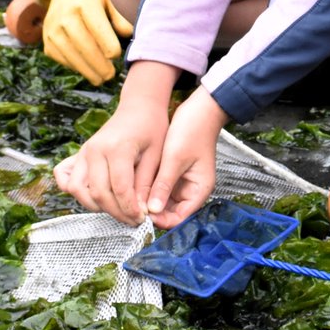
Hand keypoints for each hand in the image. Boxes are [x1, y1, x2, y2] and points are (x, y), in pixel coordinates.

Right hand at [42, 0, 133, 85]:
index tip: (116, 55)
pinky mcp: (47, 39)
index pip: (96, 27)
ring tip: (100, 79)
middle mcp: (65, 15)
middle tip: (110, 75)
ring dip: (86, 70)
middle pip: (83, 44)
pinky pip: (61, 58)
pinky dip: (75, 66)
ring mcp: (53, 28)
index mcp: (84, 3)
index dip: (107, 44)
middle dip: (98, 64)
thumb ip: (120, 15)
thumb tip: (129, 33)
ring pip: (70, 54)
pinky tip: (87, 70)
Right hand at [53, 62, 176, 223]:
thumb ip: (147, 184)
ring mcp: (84, 152)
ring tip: (118, 209)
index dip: (130, 209)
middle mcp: (95, 150)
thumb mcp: (157, 156)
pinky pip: (65, 177)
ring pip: (78, 190)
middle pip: (98, 193)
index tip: (142, 218)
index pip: (119, 189)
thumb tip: (143, 212)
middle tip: (134, 220)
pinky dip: (74, 191)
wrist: (139, 107)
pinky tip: (94, 196)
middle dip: (117, 212)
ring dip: (96, 206)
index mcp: (117, 149)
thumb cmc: (152, 129)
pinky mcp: (79, 154)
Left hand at [144, 88, 228, 228]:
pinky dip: (148, 189)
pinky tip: (134, 185)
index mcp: (199, 190)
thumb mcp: (175, 158)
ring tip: (129, 197)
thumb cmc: (193, 131)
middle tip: (130, 207)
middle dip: (152, 212)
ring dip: (148, 201)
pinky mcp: (173, 174)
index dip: (161, 220)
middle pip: (170, 212)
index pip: (180, 218)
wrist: (200, 109)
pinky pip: (159, 188)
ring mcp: (182, 182)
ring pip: (162, 201)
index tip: (141, 214)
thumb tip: (151, 210)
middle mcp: (191, 190)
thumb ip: (163, 185)